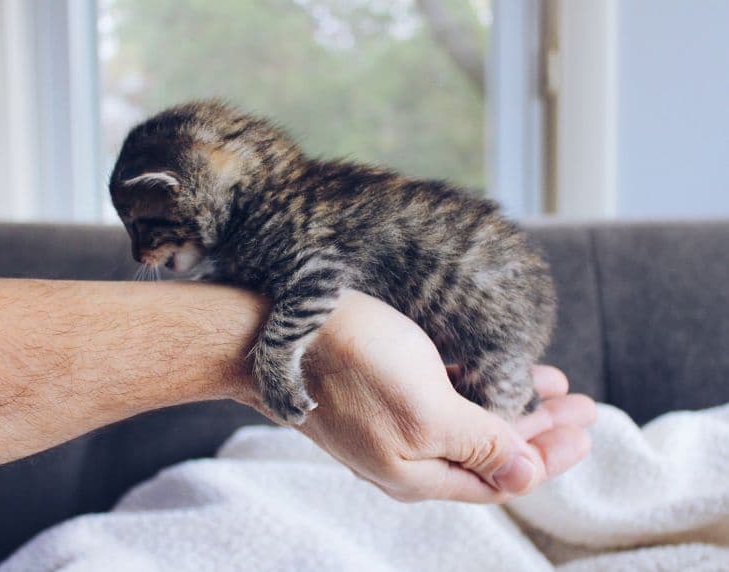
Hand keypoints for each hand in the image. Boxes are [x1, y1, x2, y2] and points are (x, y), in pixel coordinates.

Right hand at [291, 291, 596, 502]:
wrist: (273, 332)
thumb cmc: (351, 364)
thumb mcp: (426, 411)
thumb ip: (480, 445)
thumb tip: (529, 476)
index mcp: (419, 472)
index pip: (500, 478)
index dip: (547, 457)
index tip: (586, 431)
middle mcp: (408, 456)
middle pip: (490, 452)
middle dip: (540, 431)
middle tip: (584, 409)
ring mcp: (395, 424)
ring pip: (471, 424)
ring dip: (515, 406)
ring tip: (556, 388)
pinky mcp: (385, 393)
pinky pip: (447, 399)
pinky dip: (483, 387)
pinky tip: (504, 371)